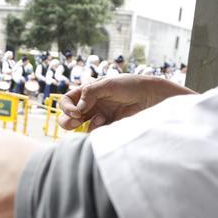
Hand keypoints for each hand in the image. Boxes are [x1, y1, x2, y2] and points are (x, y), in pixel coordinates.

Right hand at [58, 74, 187, 129]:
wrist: (151, 97)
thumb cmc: (131, 86)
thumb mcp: (109, 84)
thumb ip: (90, 93)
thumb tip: (77, 110)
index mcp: (88, 92)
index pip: (67, 101)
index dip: (66, 107)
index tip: (76, 112)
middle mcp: (91, 105)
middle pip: (68, 117)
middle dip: (67, 121)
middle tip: (75, 122)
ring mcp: (99, 117)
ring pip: (80, 128)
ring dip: (84, 125)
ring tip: (99, 120)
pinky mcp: (108, 127)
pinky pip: (95, 133)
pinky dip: (96, 130)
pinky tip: (106, 123)